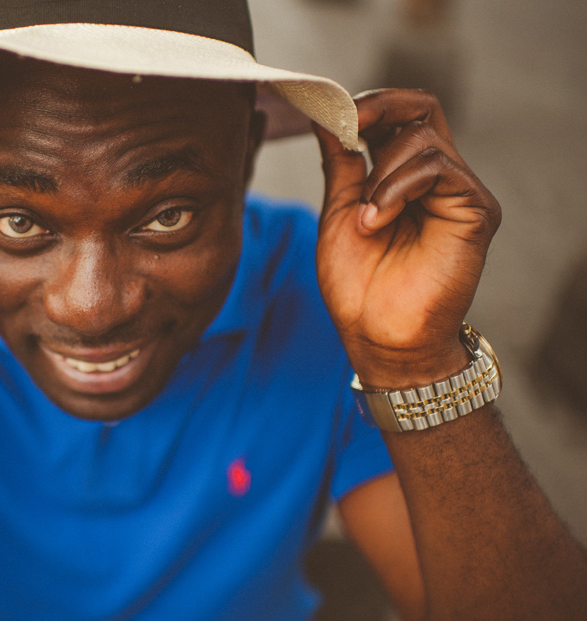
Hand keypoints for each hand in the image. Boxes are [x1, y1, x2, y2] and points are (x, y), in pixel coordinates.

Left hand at [313, 89, 500, 387]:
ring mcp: (458, 192)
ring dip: (379, 175)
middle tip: (346, 126)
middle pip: (421, 108)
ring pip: (422, 139)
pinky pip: (439, 167)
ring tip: (364, 219)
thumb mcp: (338, 212)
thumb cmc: (357, 284)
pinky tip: (377, 220)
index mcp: (402, 176)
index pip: (398, 115)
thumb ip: (339, 163)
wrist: (378, 336)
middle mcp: (436, 178)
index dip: (367, 105)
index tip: (328, 112)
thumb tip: (323, 116)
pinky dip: (397, 187)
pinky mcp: (475, 209)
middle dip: (377, 108)